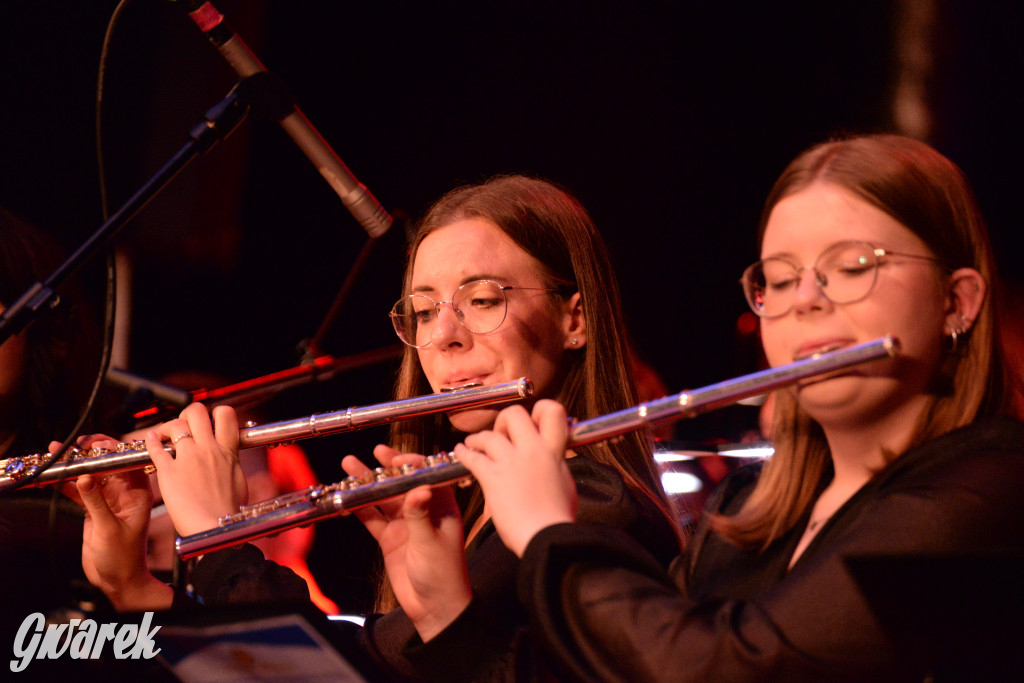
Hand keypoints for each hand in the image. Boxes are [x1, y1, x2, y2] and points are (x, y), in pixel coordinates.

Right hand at [59, 434, 172, 610]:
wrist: (118, 581)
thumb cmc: (124, 558)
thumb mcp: (109, 528)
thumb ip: (96, 502)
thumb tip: (84, 477)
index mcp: (138, 493)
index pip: (126, 462)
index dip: (111, 449)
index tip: (92, 444)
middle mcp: (125, 492)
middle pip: (107, 464)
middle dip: (89, 453)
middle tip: (70, 447)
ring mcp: (108, 499)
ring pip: (91, 475)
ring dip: (74, 465)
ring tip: (55, 454)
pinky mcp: (94, 509)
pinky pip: (79, 491)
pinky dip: (66, 483)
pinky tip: (53, 475)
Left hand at [146, 403, 244, 535]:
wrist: (215, 528)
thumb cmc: (229, 512)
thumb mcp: (238, 480)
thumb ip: (231, 463)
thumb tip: (228, 457)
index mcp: (228, 451)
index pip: (226, 414)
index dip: (215, 413)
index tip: (209, 423)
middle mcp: (208, 449)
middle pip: (196, 411)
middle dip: (188, 414)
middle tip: (184, 425)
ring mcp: (187, 459)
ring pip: (175, 425)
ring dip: (167, 427)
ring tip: (164, 435)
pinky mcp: (168, 472)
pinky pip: (155, 448)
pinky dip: (150, 441)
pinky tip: (149, 441)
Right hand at [342, 445, 471, 640]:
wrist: (434, 607)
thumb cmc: (443, 574)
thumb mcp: (431, 542)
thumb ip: (420, 515)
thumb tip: (418, 488)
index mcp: (442, 506)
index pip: (428, 476)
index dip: (414, 465)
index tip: (397, 459)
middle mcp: (423, 510)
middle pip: (403, 482)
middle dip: (388, 467)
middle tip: (375, 451)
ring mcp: (405, 523)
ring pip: (384, 497)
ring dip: (368, 483)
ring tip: (350, 465)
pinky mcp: (390, 537)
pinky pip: (372, 518)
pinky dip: (359, 508)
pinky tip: (345, 496)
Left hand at [455, 400, 576, 556]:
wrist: (546, 537)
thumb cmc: (558, 517)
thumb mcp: (566, 481)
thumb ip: (557, 463)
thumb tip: (553, 456)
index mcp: (555, 450)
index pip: (552, 410)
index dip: (539, 411)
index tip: (531, 423)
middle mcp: (533, 450)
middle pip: (514, 414)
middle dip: (504, 421)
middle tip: (501, 434)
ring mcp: (511, 462)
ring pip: (489, 435)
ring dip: (479, 439)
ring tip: (473, 444)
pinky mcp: (493, 478)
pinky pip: (473, 458)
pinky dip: (464, 453)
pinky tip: (461, 452)